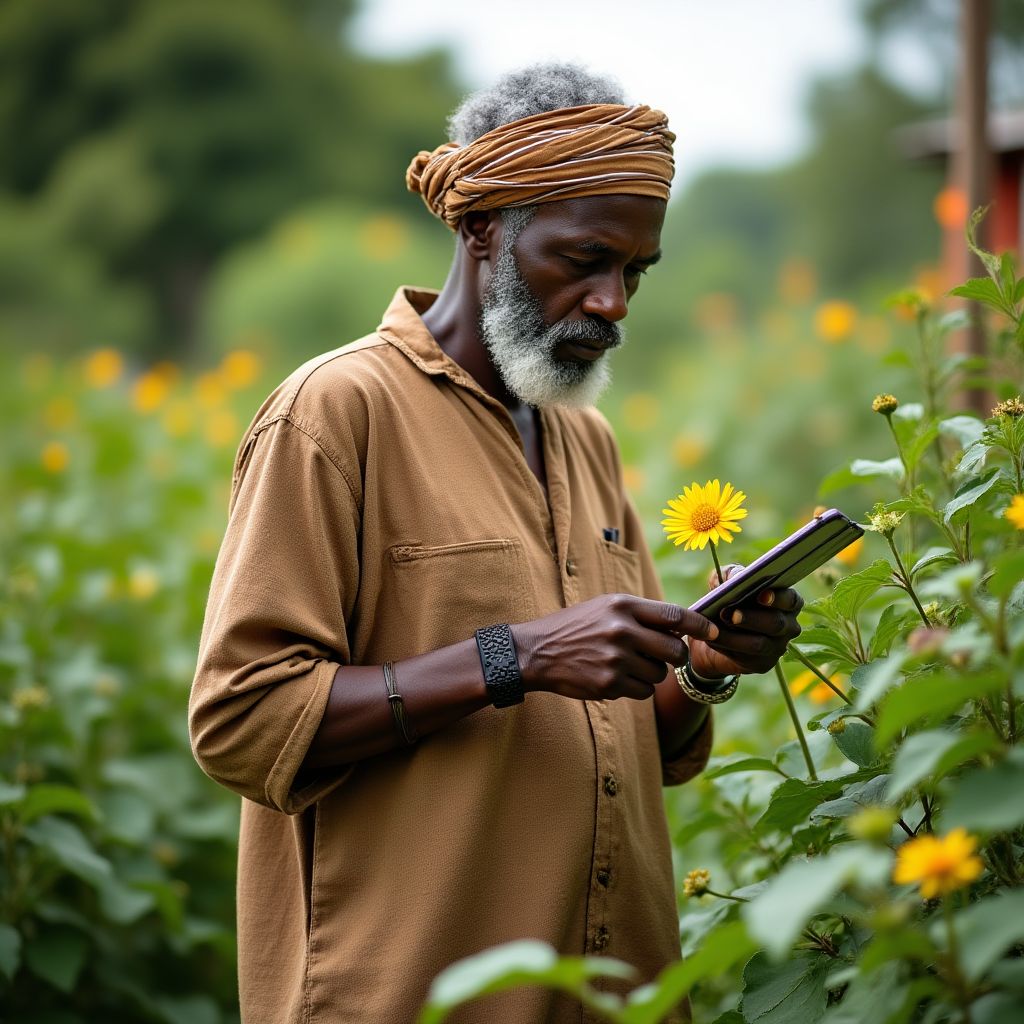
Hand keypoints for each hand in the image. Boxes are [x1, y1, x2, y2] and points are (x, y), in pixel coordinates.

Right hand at [511, 593, 719, 701]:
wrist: (537, 652)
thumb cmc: (577, 627)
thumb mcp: (606, 608)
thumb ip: (641, 614)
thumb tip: (682, 626)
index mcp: (622, 606)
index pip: (673, 615)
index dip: (699, 625)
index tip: (713, 631)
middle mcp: (621, 630)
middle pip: (674, 649)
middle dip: (676, 656)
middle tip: (666, 656)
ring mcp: (615, 658)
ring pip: (659, 674)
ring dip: (651, 674)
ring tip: (626, 665)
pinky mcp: (608, 683)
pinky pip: (643, 692)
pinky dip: (637, 689)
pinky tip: (616, 678)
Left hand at [689, 564, 802, 678]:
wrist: (717, 632)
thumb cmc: (730, 600)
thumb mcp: (729, 582)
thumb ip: (732, 574)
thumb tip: (734, 578)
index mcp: (787, 603)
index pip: (791, 600)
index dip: (778, 598)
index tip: (761, 595)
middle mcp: (788, 626)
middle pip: (776, 623)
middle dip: (752, 618)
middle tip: (732, 614)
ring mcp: (777, 647)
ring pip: (759, 644)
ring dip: (735, 636)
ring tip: (717, 627)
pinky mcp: (762, 664)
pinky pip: (745, 658)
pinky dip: (726, 647)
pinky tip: (712, 639)